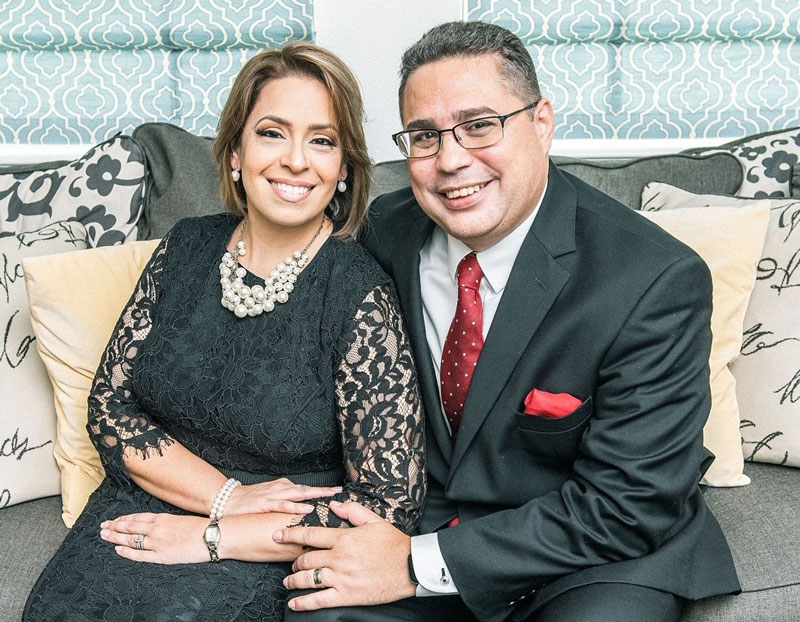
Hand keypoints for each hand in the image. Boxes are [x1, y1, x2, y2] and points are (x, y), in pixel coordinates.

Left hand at [100, 513, 208, 563]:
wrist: (212, 535)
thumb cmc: (201, 527)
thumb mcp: (181, 519)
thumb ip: (167, 522)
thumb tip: (157, 524)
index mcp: (163, 518)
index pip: (137, 517)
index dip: (123, 519)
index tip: (114, 520)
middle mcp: (157, 528)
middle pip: (130, 527)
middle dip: (115, 527)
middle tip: (102, 527)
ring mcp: (158, 542)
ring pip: (131, 539)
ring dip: (116, 537)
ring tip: (104, 536)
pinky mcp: (162, 555)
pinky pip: (140, 554)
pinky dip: (127, 552)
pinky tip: (118, 550)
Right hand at [225, 478, 341, 515]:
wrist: (227, 501)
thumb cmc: (250, 504)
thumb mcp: (271, 501)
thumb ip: (286, 504)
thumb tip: (301, 512)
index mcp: (284, 488)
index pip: (306, 489)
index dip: (322, 491)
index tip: (338, 493)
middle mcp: (281, 489)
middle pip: (307, 489)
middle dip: (324, 491)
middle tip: (340, 492)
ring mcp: (274, 495)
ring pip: (299, 493)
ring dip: (315, 494)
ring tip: (330, 496)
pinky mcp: (265, 503)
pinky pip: (284, 505)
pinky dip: (297, 506)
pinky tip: (308, 508)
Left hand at [275, 501, 416, 610]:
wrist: (411, 566)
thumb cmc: (393, 543)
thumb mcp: (374, 520)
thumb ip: (352, 511)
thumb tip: (334, 504)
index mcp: (344, 538)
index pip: (310, 535)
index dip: (290, 535)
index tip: (278, 535)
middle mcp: (339, 558)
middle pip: (306, 558)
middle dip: (294, 560)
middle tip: (291, 562)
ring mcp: (342, 577)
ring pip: (308, 579)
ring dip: (294, 580)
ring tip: (288, 582)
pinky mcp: (347, 594)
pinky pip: (319, 600)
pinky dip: (304, 602)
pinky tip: (294, 603)